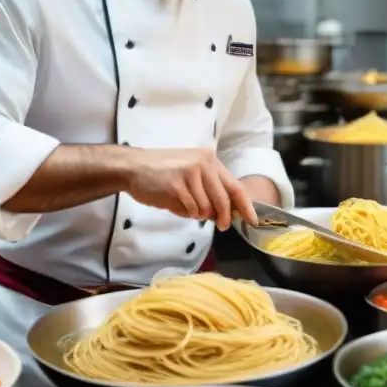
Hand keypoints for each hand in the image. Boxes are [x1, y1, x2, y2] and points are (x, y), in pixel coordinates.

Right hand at [120, 148, 257, 230]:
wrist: (133, 167)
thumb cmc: (162, 174)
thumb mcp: (191, 176)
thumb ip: (210, 191)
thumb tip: (229, 213)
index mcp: (210, 160)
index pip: (235, 185)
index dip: (246, 205)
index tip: (253, 220)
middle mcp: (203, 163)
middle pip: (224, 199)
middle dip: (225, 217)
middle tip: (222, 226)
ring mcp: (190, 172)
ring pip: (207, 207)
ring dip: (198, 214)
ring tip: (185, 206)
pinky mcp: (177, 184)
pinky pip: (191, 209)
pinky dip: (186, 213)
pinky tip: (175, 204)